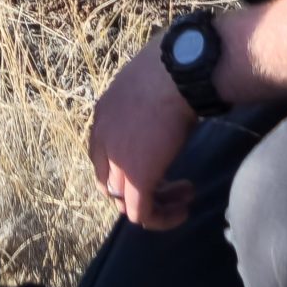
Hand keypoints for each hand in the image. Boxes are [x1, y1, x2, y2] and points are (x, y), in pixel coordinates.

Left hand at [86, 42, 198, 229]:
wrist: (179, 72)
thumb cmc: (174, 68)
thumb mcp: (150, 84)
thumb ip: (149, 100)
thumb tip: (168, 97)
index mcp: (104, 115)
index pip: (104, 154)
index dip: (127, 166)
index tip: (160, 163)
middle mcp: (102, 138)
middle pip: (109, 180)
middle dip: (138, 188)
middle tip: (170, 184)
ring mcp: (117, 159)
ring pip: (124, 201)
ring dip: (155, 204)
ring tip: (184, 197)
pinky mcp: (137, 178)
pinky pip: (140, 213)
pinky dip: (161, 218)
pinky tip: (183, 209)